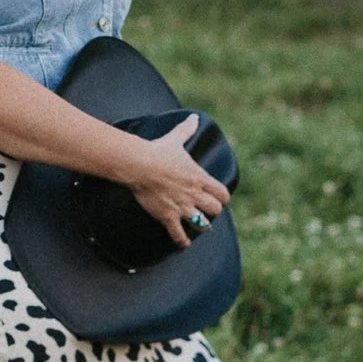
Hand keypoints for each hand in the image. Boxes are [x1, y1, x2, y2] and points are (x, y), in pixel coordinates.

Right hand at [124, 112, 230, 251]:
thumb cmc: (158, 151)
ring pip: (202, 224)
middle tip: (208, 212)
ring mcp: (182, 207)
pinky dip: (182, 241)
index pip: (222, 193)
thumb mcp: (175, 139)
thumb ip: (186, 130)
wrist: (140, 165)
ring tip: (199, 227)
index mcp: (200, 177)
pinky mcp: (168, 216)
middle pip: (215, 210)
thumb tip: (193, 117)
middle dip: (213, 211)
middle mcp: (195, 194)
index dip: (222, 198)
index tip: (220, 199)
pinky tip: (183, 244)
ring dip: (202, 226)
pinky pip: (179, 235)